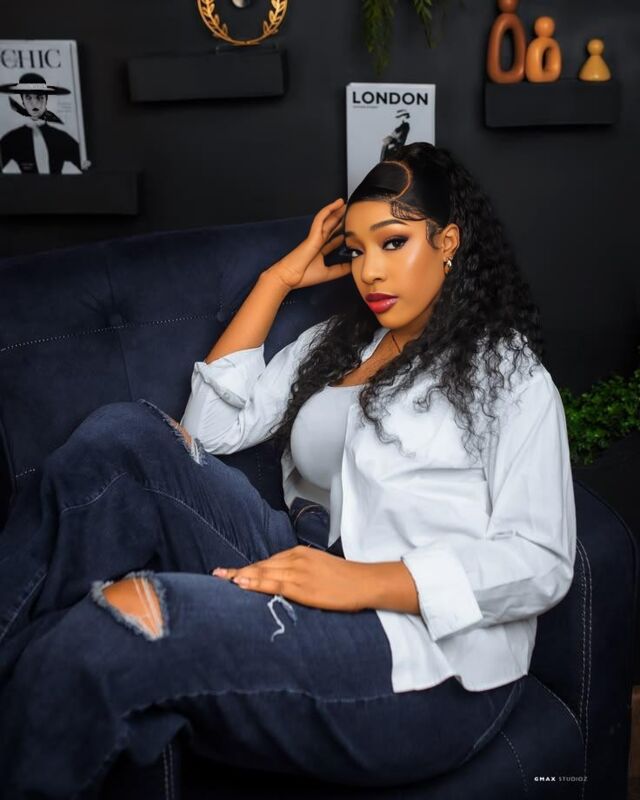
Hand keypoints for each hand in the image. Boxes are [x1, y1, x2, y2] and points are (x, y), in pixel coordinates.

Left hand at [211, 545, 366, 611]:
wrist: (364, 582)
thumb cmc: (345, 579)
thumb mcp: (319, 569)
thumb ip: (301, 572)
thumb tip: (284, 582)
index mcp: (299, 553)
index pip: (267, 562)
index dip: (248, 568)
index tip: (230, 572)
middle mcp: (296, 559)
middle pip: (261, 565)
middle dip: (238, 571)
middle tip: (216, 574)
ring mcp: (298, 571)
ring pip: (263, 572)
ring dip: (241, 576)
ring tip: (222, 579)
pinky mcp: (302, 586)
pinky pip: (273, 584)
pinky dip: (255, 582)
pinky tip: (241, 583)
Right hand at [267, 198, 351, 290]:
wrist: (289, 277)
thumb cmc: (303, 276)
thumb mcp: (327, 273)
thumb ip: (340, 270)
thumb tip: (352, 267)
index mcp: (319, 250)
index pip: (332, 240)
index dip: (341, 234)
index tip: (350, 229)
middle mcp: (317, 241)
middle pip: (330, 226)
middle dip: (339, 218)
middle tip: (349, 210)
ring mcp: (314, 237)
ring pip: (326, 219)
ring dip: (335, 210)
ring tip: (344, 202)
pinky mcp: (312, 235)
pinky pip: (320, 219)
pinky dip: (328, 210)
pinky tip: (336, 204)